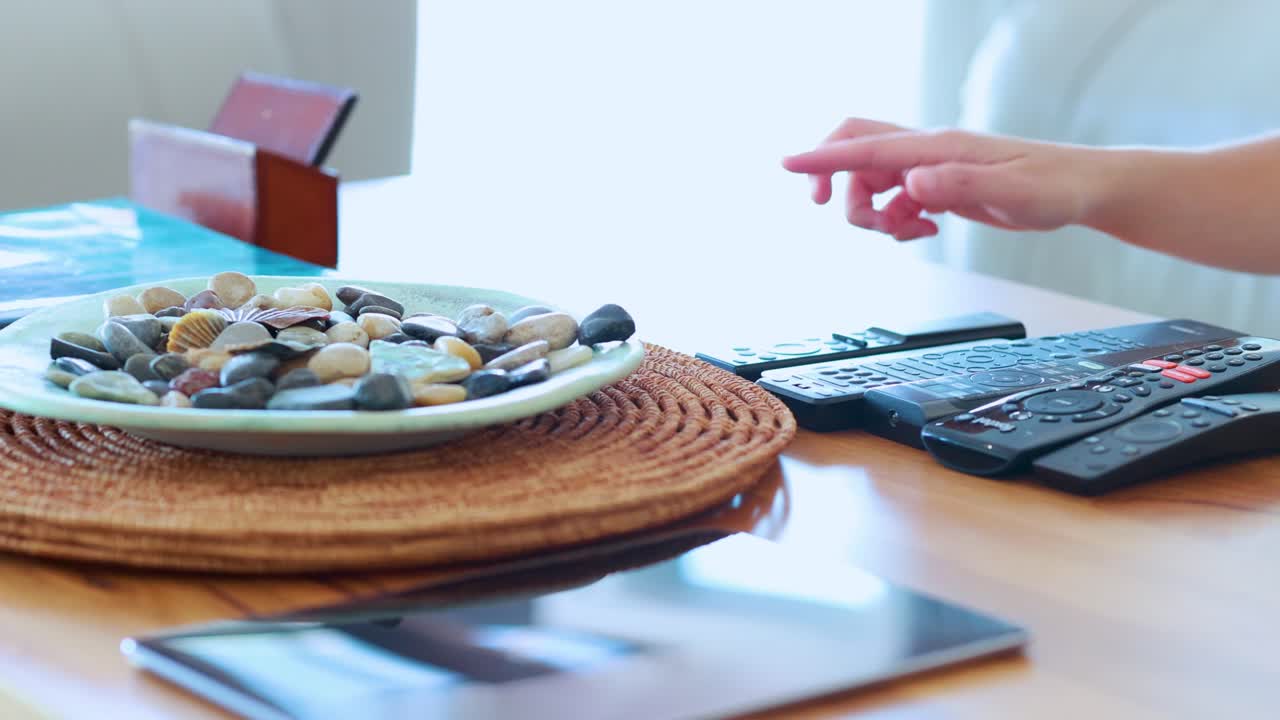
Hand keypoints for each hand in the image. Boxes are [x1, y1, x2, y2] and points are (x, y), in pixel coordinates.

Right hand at [783, 118, 1102, 239]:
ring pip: (872, 182)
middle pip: (857, 152)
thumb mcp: (1010, 193)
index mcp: (938, 148)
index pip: (867, 148)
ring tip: (911, 231)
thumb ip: (957, 186)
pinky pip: (894, 198)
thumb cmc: (1053, 188)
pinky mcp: (938, 184)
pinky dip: (896, 220)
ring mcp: (931, 167)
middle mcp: (928, 151)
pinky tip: (925, 229)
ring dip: (874, 213)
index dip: (823, 159)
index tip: (788, 164)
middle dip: (837, 182)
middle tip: (839, 214)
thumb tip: (909, 182)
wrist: (1081, 189)